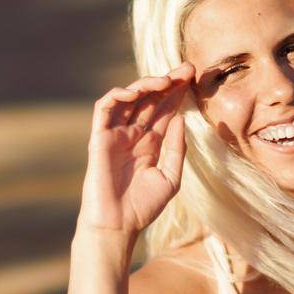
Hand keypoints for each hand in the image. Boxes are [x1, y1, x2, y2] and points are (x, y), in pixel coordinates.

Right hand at [78, 62, 195, 239]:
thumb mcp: (170, 177)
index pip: (165, 110)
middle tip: (187, 68)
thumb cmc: (143, 207)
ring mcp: (115, 134)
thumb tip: (182, 118)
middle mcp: (133, 134)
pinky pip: (105, 108)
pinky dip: (118, 95)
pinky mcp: (100, 137)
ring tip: (165, 80)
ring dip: (146, 85)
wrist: (117, 225)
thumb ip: (176, 148)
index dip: (177, 93)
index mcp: (150, 143)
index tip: (193, 77)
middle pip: (150, 99)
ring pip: (129, 98)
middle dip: (168, 82)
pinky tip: (136, 92)